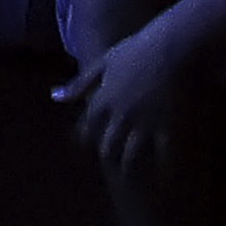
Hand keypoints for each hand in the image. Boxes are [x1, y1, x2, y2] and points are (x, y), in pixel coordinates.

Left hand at [53, 23, 194, 174]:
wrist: (171, 48)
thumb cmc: (137, 49)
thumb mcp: (104, 63)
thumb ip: (79, 83)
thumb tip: (54, 97)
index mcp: (104, 99)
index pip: (89, 125)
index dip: (85, 136)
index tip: (85, 143)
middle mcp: (120, 115)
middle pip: (108, 144)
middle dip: (107, 155)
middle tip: (109, 164)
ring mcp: (143, 123)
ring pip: (131, 153)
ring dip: (129, 165)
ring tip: (130, 176)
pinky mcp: (166, 126)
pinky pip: (162, 152)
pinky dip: (162, 164)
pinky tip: (163, 173)